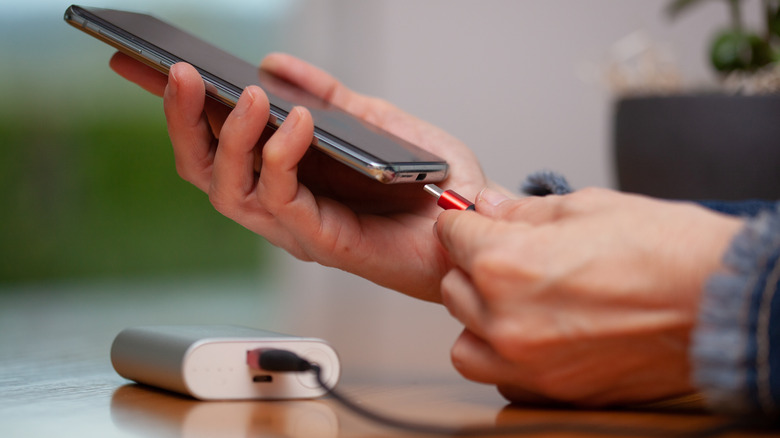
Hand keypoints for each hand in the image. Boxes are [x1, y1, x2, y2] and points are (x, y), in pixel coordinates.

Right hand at [109, 52, 487, 301]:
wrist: (474, 223)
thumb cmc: (427, 181)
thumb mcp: (374, 121)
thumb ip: (325, 95)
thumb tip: (274, 63)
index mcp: (285, 176)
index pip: (215, 144)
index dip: (177, 109)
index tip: (143, 64)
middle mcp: (281, 204)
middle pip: (205, 170)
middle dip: (183, 120)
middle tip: (178, 72)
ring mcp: (297, 226)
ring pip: (230, 190)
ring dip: (231, 138)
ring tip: (247, 95)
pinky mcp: (322, 239)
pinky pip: (282, 199)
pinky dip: (281, 156)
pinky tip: (296, 121)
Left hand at [434, 187, 742, 404]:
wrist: (721, 302)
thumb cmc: (666, 251)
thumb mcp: (587, 206)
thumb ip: (524, 211)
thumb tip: (491, 207)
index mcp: (507, 265)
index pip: (451, 237)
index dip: (463, 223)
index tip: (474, 223)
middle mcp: (506, 320)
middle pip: (451, 289)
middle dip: (472, 267)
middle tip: (504, 256)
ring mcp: (527, 363)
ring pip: (464, 342)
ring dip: (477, 318)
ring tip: (511, 300)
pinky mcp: (553, 391)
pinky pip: (499, 376)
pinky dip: (504, 356)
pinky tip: (532, 333)